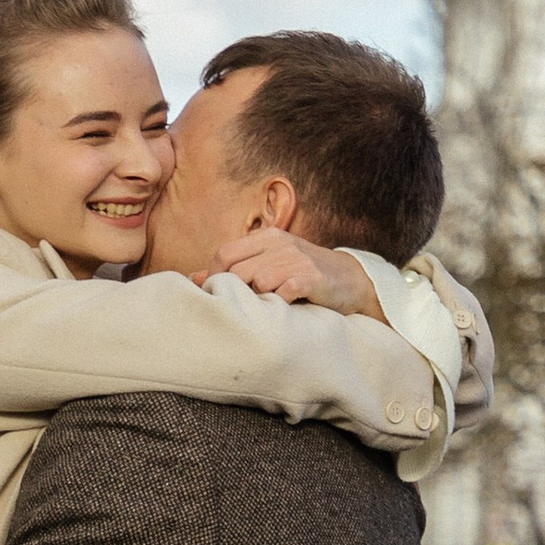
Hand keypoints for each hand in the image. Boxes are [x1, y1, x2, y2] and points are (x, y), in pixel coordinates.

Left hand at [215, 229, 383, 319]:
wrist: (351, 280)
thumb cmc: (303, 275)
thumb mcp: (269, 264)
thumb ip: (234, 269)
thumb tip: (193, 277)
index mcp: (266, 237)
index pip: (224, 253)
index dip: (215, 276)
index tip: (220, 295)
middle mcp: (280, 243)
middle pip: (236, 270)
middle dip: (236, 292)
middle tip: (247, 306)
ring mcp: (295, 259)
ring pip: (256, 282)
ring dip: (259, 299)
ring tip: (271, 305)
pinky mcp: (309, 277)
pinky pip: (281, 292)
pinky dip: (280, 304)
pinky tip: (288, 306)